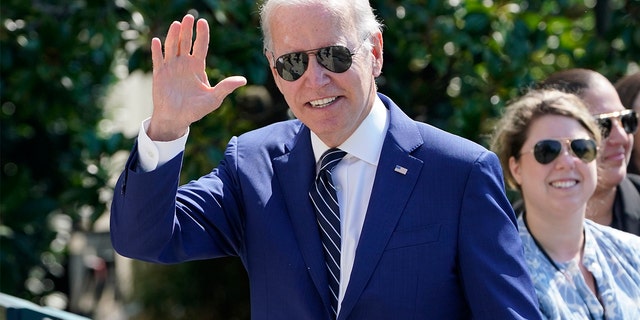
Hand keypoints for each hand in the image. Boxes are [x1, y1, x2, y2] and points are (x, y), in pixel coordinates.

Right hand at [148, 14, 246, 140]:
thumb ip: (226, 87)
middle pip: (186, 42)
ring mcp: (171, 67)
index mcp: (197, 67)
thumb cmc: (196, 110)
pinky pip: (157, 59)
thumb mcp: (214, 99)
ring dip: (173, 36)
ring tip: (177, 24)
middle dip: (188, 30)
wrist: (177, 119)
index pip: (201, 46)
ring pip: (172, 47)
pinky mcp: (160, 74)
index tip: (203, 22)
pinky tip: (156, 41)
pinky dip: (157, 50)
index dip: (202, 34)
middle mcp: (184, 64)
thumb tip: (243, 80)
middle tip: (189, 17)